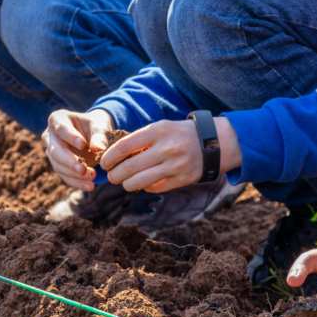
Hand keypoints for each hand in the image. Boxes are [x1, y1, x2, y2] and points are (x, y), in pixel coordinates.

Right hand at [42, 109, 114, 190]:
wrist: (95, 136)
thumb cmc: (96, 127)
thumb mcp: (100, 127)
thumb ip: (99, 136)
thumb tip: (98, 149)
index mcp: (58, 119)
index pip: (61, 129)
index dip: (70, 137)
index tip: (82, 144)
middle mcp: (50, 136)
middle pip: (55, 151)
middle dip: (70, 162)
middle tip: (84, 170)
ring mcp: (52, 152)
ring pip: (58, 166)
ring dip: (75, 175)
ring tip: (92, 178)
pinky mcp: (59, 165)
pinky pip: (65, 176)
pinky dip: (77, 182)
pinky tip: (89, 186)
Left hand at [100, 115, 241, 192]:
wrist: (212, 144)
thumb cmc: (179, 135)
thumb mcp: (161, 128)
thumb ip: (140, 140)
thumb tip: (114, 156)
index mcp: (158, 131)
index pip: (124, 146)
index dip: (109, 157)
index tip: (104, 163)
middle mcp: (166, 148)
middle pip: (129, 167)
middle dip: (115, 175)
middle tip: (111, 176)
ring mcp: (175, 166)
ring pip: (140, 182)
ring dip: (127, 184)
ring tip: (124, 182)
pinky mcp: (182, 179)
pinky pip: (155, 188)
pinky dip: (145, 187)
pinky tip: (144, 183)